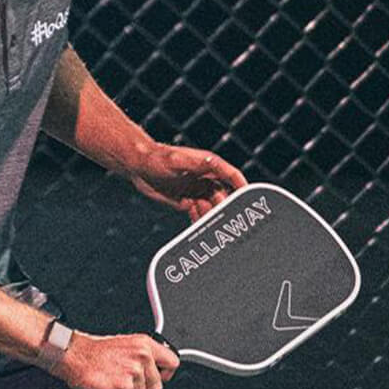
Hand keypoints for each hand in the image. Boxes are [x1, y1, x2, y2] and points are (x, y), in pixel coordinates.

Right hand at [52, 331, 179, 388]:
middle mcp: (142, 356)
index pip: (172, 363)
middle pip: (157, 387)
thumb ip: (141, 356)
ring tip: (115, 386)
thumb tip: (152, 370)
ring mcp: (134, 372)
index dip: (164, 375)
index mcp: (144, 344)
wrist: (74, 355)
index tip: (156, 378)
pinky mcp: (124, 387)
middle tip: (128, 385)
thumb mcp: (124, 344)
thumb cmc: (93, 351)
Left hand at [127, 143, 247, 220]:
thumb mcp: (177, 160)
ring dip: (212, 218)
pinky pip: (199, 214)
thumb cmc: (157, 158)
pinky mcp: (187, 200)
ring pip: (211, 208)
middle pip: (223, 196)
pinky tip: (201, 230)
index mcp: (209, 165)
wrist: (138, 166)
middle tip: (228, 224)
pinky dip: (200, 222)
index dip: (242, 187)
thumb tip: (213, 163)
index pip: (232, 176)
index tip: (251, 199)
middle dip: (226, 209)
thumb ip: (195, 163)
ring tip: (213, 229)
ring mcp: (197, 190)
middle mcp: (206, 178)